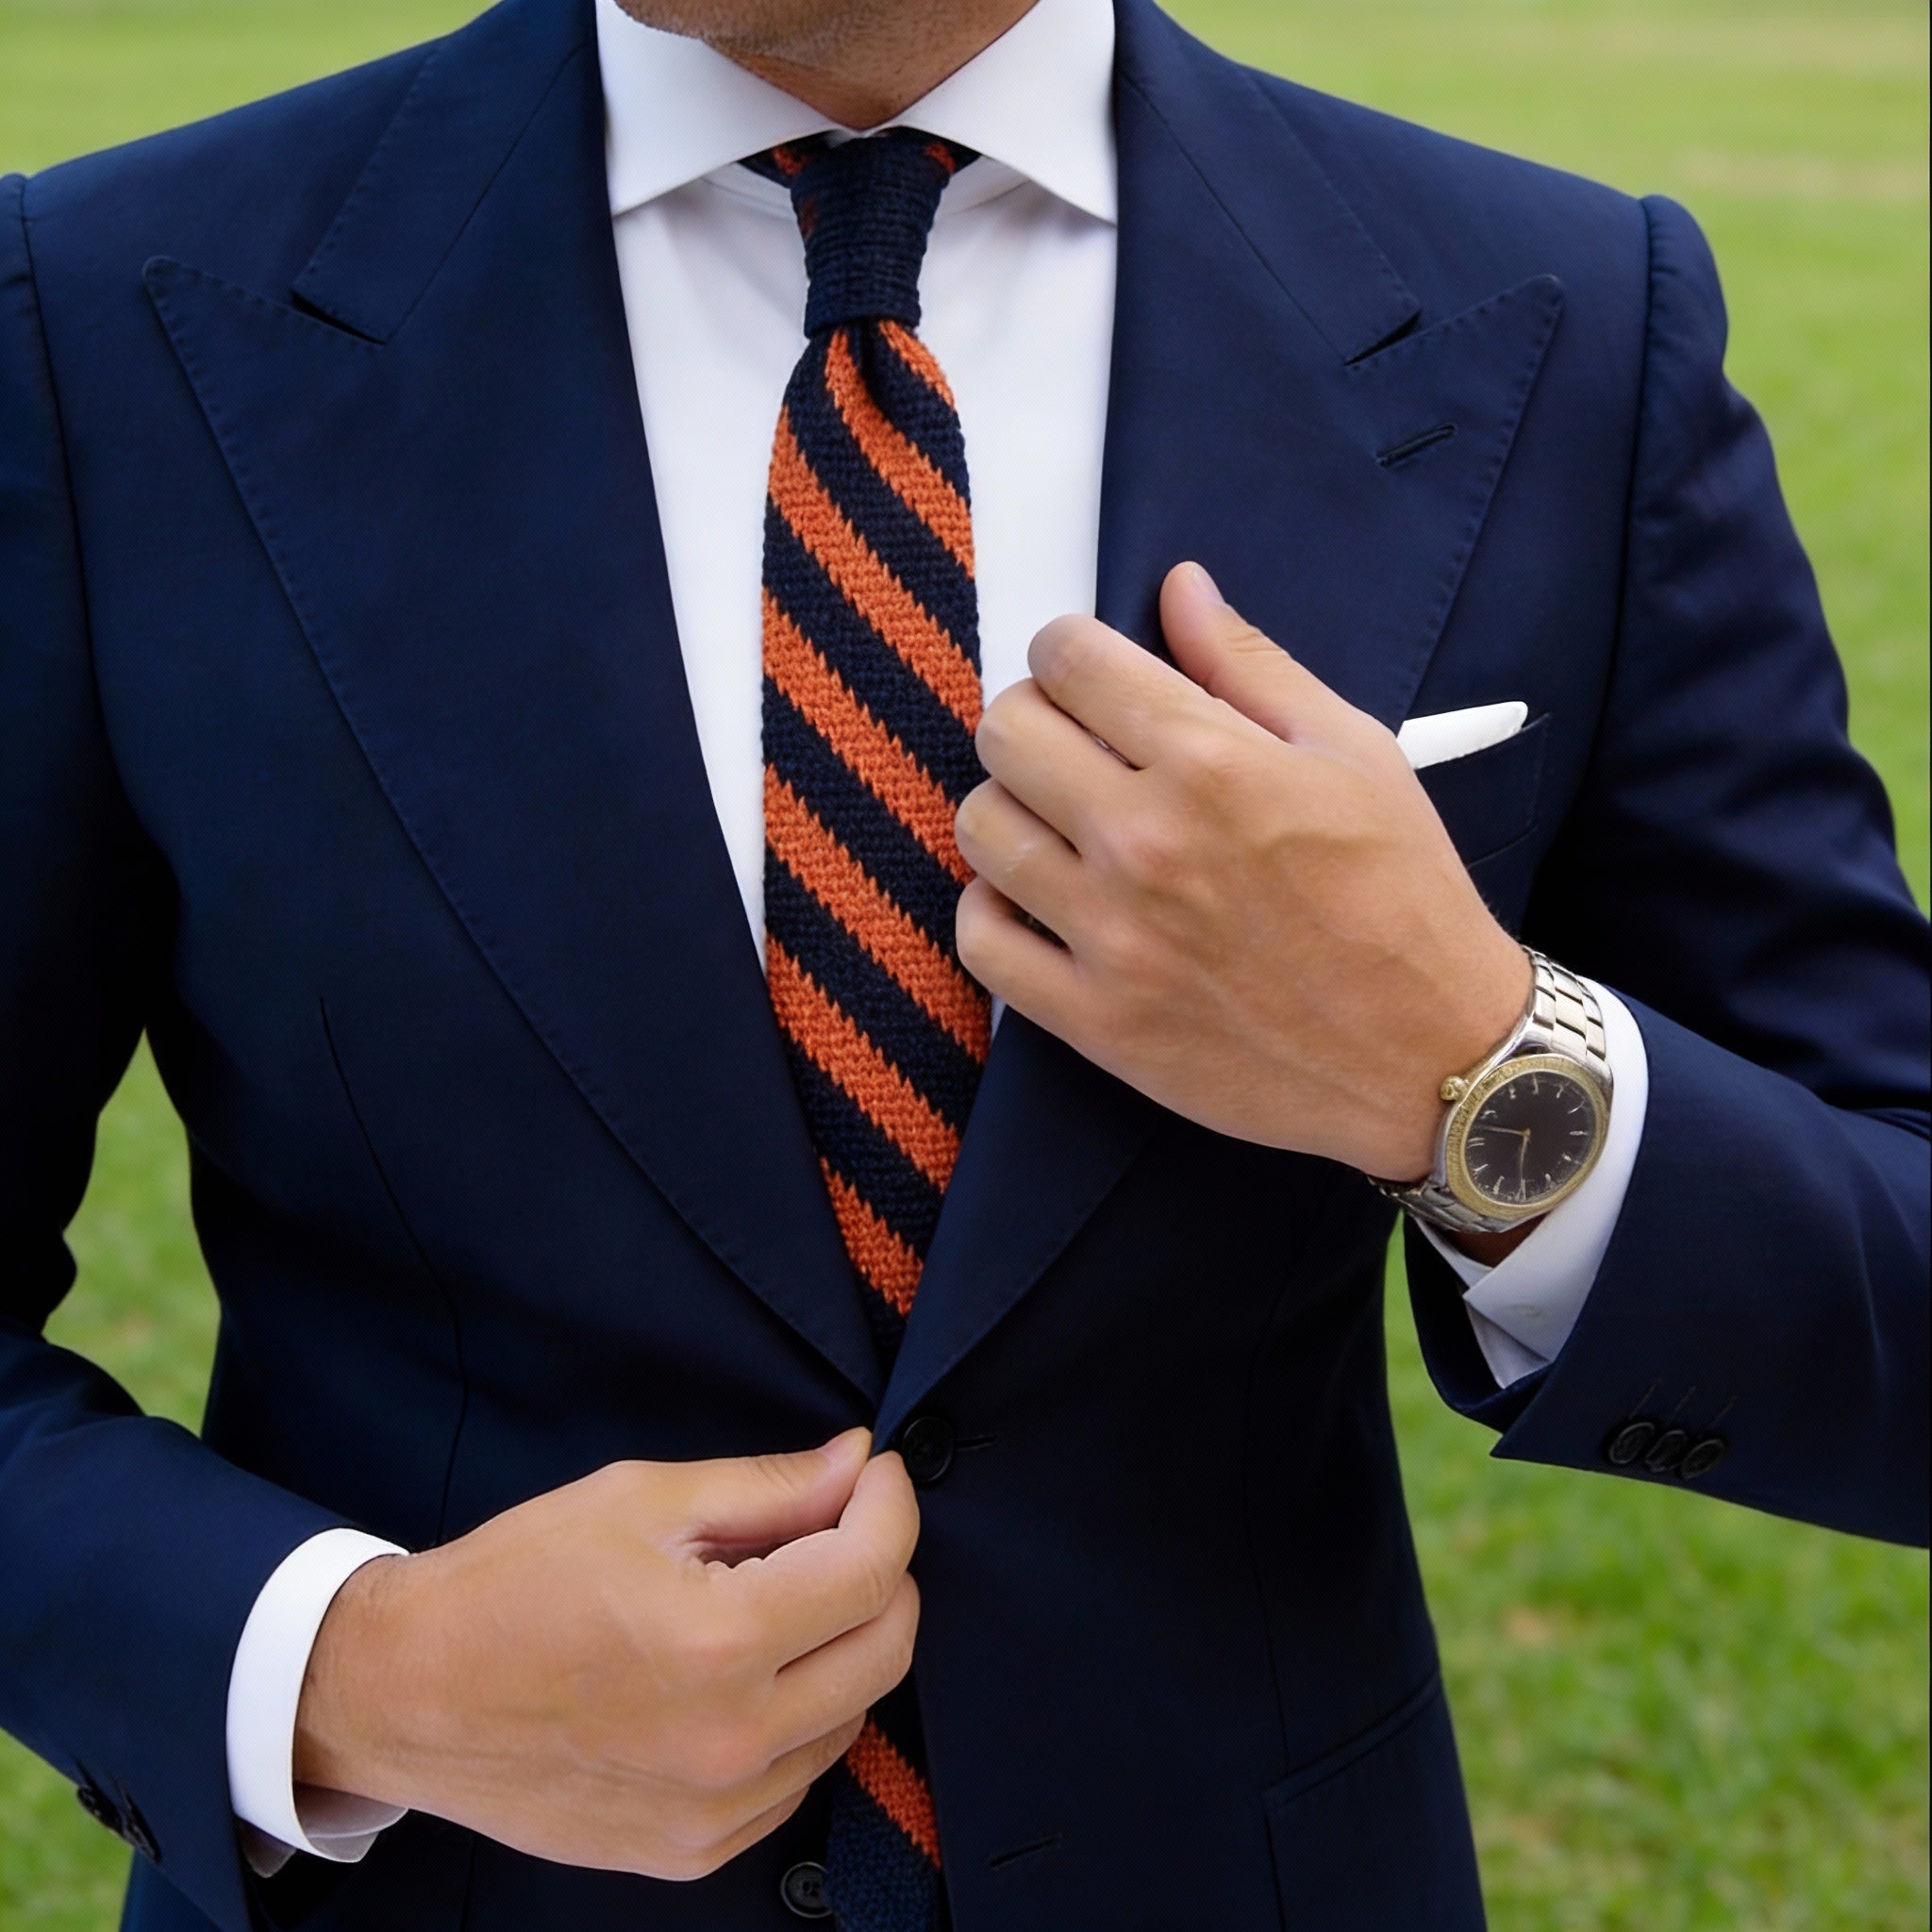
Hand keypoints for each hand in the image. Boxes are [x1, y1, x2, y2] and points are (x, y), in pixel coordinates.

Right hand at [293, 1430, 918, 1879]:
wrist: (410, 1694)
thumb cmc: (513, 1584)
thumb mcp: (642, 1499)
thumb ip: (768, 1487)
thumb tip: (855, 1464)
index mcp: (720, 1644)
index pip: (873, 1572)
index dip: (890, 1506)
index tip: (877, 1475)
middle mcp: (731, 1741)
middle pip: (887, 1648)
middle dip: (883, 1570)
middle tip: (841, 1524)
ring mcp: (715, 1811)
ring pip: (853, 1715)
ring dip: (843, 1645)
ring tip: (775, 1597)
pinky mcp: (694, 1850)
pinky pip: (798, 1775)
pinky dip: (800, 1715)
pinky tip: (746, 1671)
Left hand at [954, 563, 1530, 1181]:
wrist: (1432, 1055)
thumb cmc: (1404, 897)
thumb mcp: (1354, 753)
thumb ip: (1250, 664)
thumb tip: (1178, 587)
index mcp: (1211, 763)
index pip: (1069, 661)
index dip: (1068, 650)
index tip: (1086, 671)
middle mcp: (1146, 842)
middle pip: (1007, 732)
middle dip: (1032, 717)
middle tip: (1073, 743)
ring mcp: (1112, 937)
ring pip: (981, 827)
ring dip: (1009, 807)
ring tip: (1058, 821)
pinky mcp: (1096, 1020)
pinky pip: (981, 942)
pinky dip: (993, 910)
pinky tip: (1037, 898)